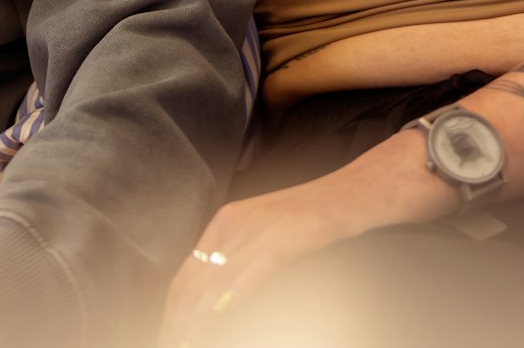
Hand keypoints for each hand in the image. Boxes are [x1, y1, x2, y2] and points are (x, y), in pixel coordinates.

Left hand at [157, 183, 365, 347]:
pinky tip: (219, 316)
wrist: (355, 191)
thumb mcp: (265, 230)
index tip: (168, 334)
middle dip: (177, 322)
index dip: (172, 311)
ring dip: (197, 322)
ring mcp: (259, 229)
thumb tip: (219, 296)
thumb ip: (239, 256)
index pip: (185, 275)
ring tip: (186, 344)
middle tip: (171, 345)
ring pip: (215, 284)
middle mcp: (235, 223)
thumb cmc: (315, 214)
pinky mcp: (285, 236)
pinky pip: (249, 273)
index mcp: (226, 221)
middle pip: (193, 283)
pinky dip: (230, 299)